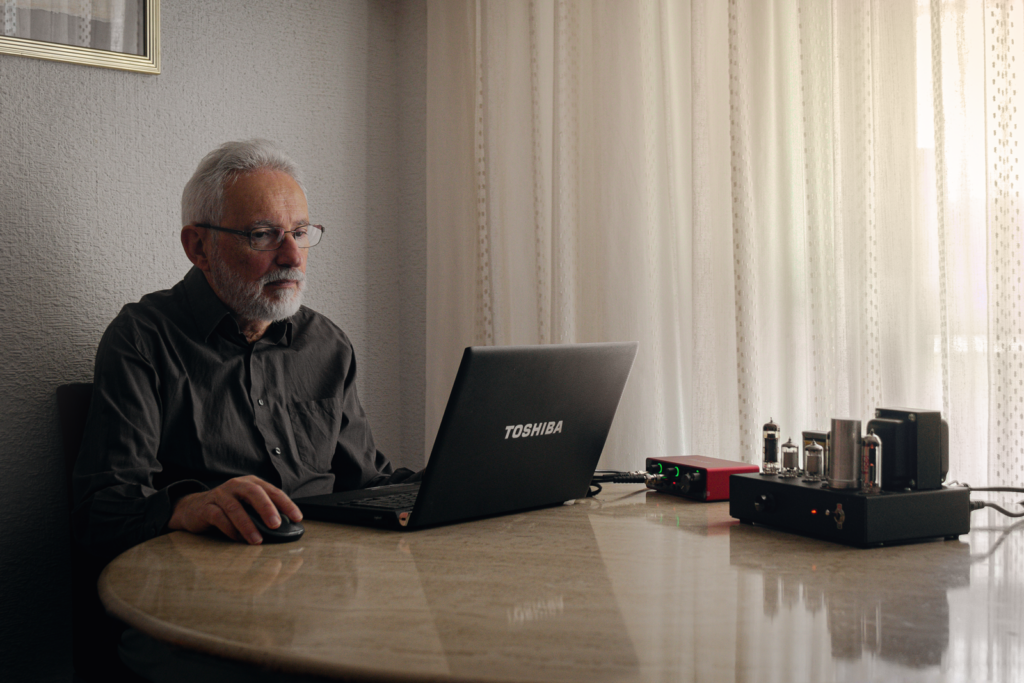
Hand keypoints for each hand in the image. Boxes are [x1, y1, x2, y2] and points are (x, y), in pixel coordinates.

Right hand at [168, 475, 302, 544]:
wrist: (194, 507)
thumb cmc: (228, 507)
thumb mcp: (248, 505)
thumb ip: (263, 512)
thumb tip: (286, 528)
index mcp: (252, 483)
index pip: (273, 491)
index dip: (286, 504)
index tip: (297, 518)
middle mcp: (237, 485)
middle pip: (255, 493)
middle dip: (267, 509)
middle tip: (276, 525)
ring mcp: (221, 495)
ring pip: (236, 508)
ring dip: (248, 525)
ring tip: (257, 540)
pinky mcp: (207, 507)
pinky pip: (219, 518)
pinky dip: (230, 530)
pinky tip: (238, 539)